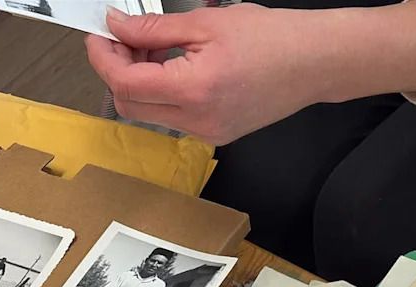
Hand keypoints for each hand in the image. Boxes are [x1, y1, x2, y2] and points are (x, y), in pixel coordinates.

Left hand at [85, 2, 415, 144]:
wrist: (316, 62)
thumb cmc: (274, 38)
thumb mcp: (206, 23)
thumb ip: (154, 29)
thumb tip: (117, 27)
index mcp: (194, 89)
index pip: (124, 84)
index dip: (103, 58)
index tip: (100, 35)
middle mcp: (197, 120)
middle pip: (129, 105)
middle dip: (117, 70)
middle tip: (124, 38)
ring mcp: (206, 133)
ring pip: (149, 113)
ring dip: (139, 82)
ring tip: (154, 48)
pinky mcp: (215, 134)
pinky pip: (172, 117)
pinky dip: (162, 92)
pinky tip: (175, 66)